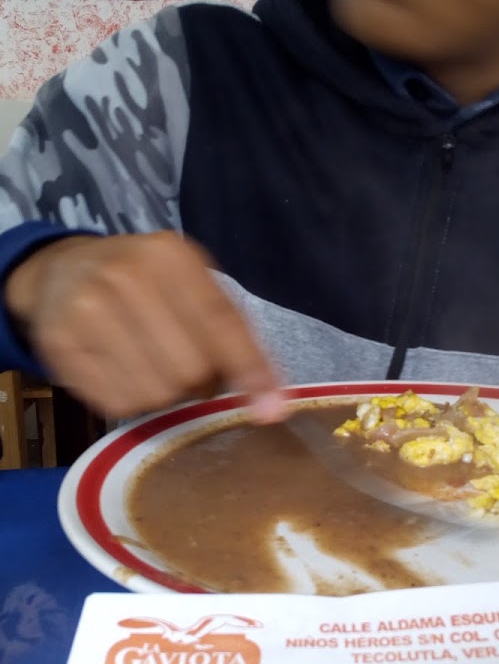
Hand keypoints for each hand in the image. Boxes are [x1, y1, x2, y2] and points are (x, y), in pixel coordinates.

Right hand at [4, 231, 284, 420]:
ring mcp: (86, 309)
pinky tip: (125, 374)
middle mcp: (125, 276)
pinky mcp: (59, 344)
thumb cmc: (143, 281)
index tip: (273, 409)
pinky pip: (118, 404)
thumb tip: (272, 403)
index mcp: (168, 254)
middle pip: (190, 369)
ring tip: (156, 368)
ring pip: (155, 393)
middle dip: (201, 382)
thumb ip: (232, 332)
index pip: (220, 322)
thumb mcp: (189, 283)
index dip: (250, 369)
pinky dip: (132, 401)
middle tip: (191, 370)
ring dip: (167, 396)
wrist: (62, 270)